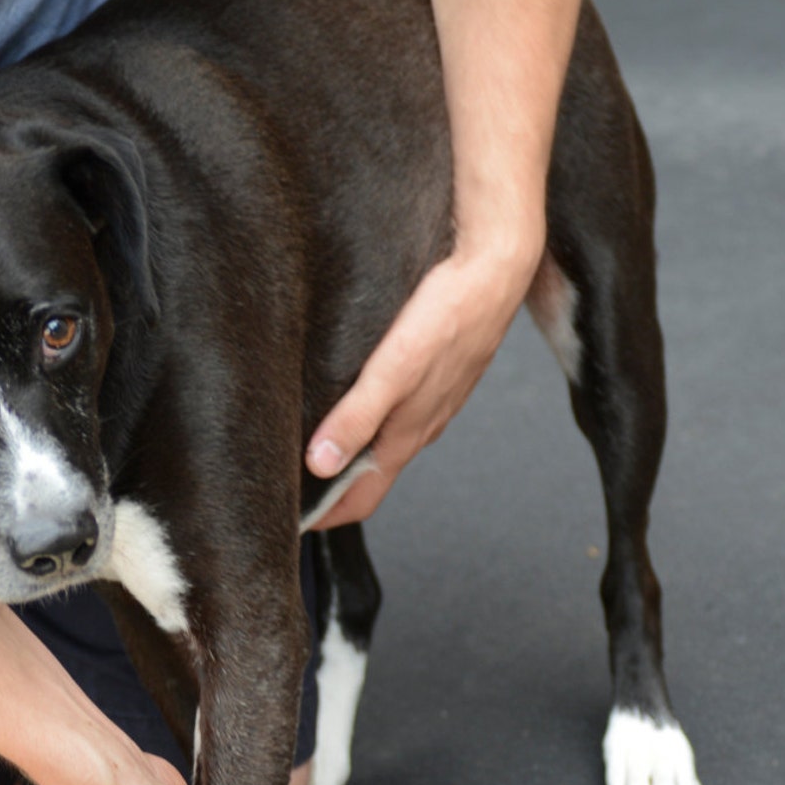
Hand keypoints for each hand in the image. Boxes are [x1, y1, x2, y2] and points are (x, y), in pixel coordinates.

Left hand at [304, 236, 541, 529]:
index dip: (326, 515)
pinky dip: (365, 416)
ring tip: (306, 441)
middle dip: (330, 486)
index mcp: (407, 436)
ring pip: (382, 440)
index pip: (363, 499)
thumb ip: (357, 417)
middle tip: (286, 482)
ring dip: (347, 449)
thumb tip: (321, 465)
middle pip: (369, 473)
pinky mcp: (433, 371)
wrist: (497, 266)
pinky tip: (348, 395)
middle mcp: (420, 425)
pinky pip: (394, 407)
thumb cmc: (450, 315)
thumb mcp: (395, 369)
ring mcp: (429, 399)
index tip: (288, 518)